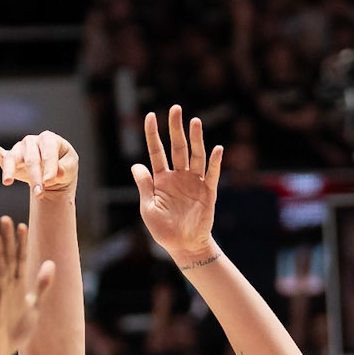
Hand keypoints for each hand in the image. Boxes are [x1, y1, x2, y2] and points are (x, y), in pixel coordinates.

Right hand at [0, 129, 77, 197]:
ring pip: (12, 158)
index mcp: (49, 139)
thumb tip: (55, 174)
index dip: (50, 166)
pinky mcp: (8, 158)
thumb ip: (65, 170)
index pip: (48, 152)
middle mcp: (31, 141)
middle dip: (35, 176)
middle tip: (39, 194)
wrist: (54, 177)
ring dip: (10, 171)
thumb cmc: (64, 169)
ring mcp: (18, 149)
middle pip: (31, 158)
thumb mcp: (71, 169)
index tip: (50, 182)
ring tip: (7, 182)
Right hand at [0, 216, 55, 354]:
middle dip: (8, 241)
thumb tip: (51, 264)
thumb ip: (42, 286)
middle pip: (8, 260)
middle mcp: (7, 289)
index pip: (20, 260)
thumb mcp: (34, 307)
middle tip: (4, 219)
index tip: (22, 224)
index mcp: (18, 287)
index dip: (22, 244)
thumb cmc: (15, 330)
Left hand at [130, 107, 222, 266]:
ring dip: (196, 139)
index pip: (156, 151)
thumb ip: (145, 186)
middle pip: (177, 147)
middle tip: (176, 108)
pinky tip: (217, 149)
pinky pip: (212, 175)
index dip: (153, 134)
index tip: (150, 116)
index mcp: (161, 179)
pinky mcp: (208, 192)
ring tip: (195, 122)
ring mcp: (194, 182)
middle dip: (176, 128)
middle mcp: (178, 176)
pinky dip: (215, 162)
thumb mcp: (148, 208)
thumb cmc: (163, 230)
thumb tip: (136, 165)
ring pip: (195, 156)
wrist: (184, 246)